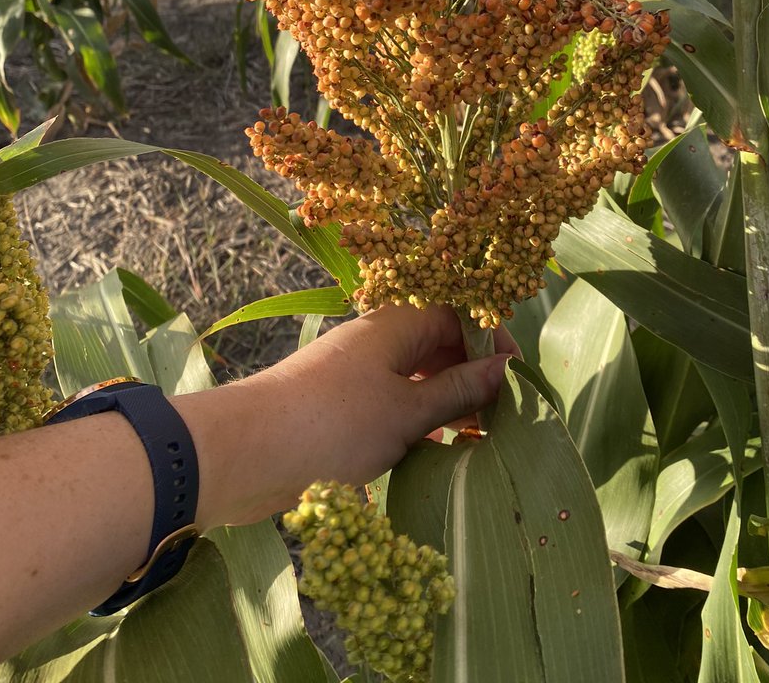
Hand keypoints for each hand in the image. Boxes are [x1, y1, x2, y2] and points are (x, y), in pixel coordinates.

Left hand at [185, 305, 518, 527]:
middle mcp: (378, 339)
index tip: (518, 379)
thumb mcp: (409, 410)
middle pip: (439, 345)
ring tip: (477, 441)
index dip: (491, 342)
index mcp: (397, 322)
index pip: (458, 314)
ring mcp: (358, 372)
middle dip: (473, 377)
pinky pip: (393, 404)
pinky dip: (418, 424)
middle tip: (503, 418)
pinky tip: (435, 453)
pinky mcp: (341, 406)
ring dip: (447, 404)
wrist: (250, 451)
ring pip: (416, 377)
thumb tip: (505, 369)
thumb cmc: (335, 422)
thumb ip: (459, 390)